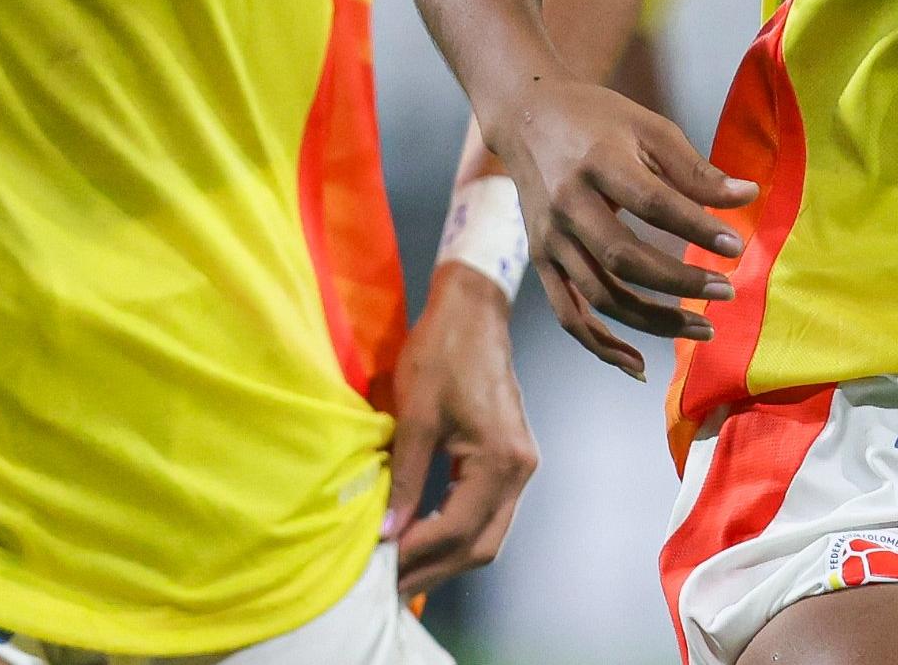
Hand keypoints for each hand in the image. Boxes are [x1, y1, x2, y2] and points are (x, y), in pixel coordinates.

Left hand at [386, 268, 537, 597]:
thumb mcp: (415, 417)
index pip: (459, 528)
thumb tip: (385, 533)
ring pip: (487, 534)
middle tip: (386, 586)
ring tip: (399, 571)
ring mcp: (520, 466)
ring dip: (445, 557)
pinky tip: (422, 540)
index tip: (376, 568)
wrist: (473, 311)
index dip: (417, 555)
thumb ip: (405, 479)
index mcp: (502, 460)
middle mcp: (521, 470)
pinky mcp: (509, 460)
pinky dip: (455, 534)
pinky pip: (486, 514)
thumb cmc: (442, 354)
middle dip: (434, 569)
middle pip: (482, 544)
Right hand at [494, 77, 756, 378]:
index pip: (653, 204)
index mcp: (597, 164)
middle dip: (680, 282)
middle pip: (624, 259)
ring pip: (600, 296)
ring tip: (704, 328)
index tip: (736, 245)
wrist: (528, 118)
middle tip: (728, 291)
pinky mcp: (541, 262)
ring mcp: (550, 240)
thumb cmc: (599, 121)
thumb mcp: (650, 129)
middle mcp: (567, 206)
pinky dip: (601, 345)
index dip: (696, 228)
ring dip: (653, 320)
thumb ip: (695, 169)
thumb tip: (748, 196)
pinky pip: (569, 315)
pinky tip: (639, 362)